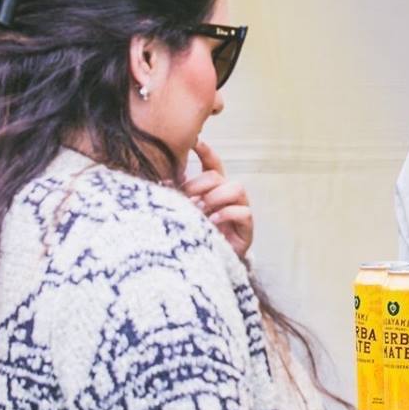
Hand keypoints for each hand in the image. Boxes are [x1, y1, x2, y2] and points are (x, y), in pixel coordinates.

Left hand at [184, 139, 253, 259]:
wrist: (204, 268)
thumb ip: (176, 197)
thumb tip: (162, 182)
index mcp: (212, 190)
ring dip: (215, 197)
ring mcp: (239, 210)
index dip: (206, 151)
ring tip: (201, 210)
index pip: (212, 164)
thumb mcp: (182, 214)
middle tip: (187, 197)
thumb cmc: (192, 238)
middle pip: (218, 176)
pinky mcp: (246, 227)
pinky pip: (243, 212)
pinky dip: (226, 214)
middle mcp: (227, 196)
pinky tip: (212, 221)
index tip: (195, 141)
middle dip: (200, 184)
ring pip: (236, 188)